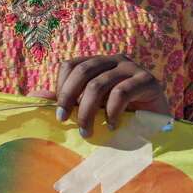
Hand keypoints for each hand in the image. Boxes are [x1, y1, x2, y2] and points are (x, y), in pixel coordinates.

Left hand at [34, 55, 171, 135]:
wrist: (158, 127)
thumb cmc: (121, 117)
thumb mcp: (91, 108)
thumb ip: (65, 100)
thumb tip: (33, 96)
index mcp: (98, 63)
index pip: (70, 65)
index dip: (61, 88)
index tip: (59, 114)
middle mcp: (114, 60)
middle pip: (82, 71)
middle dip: (69, 98)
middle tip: (65, 122)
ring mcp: (132, 68)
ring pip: (99, 84)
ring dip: (88, 111)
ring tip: (88, 132)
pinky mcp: (149, 80)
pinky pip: (122, 92)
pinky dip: (112, 112)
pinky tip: (112, 127)